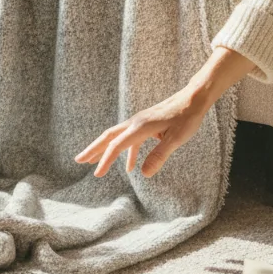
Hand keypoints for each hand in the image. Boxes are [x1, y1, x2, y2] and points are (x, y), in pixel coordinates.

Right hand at [75, 87, 208, 177]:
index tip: (97, 175)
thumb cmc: (187, 117)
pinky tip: (130, 167)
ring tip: (94, 163)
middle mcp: (135, 123)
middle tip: (78, 160)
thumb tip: (143, 174)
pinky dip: (126, 153)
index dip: (106, 160)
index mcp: (140, 127)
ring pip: (117, 137)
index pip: (117, 146)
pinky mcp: (145, 124)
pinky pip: (130, 140)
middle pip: (108, 137)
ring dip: (105, 150)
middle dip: (93, 150)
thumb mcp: (176, 139)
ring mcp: (139, 123)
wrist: (194, 98)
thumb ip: (159, 156)